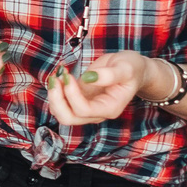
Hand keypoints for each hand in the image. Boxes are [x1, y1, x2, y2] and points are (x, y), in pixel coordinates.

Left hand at [45, 51, 162, 125]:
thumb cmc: (132, 68)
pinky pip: (61, 102)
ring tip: (58, 74)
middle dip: (57, 99)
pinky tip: (60, 74)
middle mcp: (96, 113)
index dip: (71, 94)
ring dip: (54, 95)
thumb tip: (89, 78)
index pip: (84, 110)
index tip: (68, 75)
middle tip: (56, 78)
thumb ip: (110, 74)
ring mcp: (86, 108)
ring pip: (61, 113)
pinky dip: (55, 90)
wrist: (132, 69)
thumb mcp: (126, 68)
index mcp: (110, 108)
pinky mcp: (78, 99)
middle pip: (68, 118)